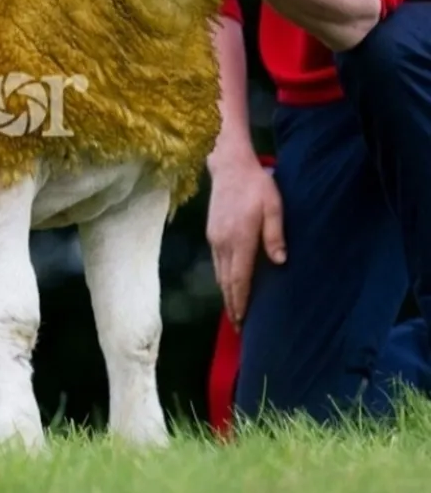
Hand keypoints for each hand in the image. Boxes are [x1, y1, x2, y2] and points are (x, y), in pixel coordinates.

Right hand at [206, 157, 285, 328]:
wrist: (229, 166)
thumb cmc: (257, 185)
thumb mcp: (274, 207)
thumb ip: (275, 235)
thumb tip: (280, 262)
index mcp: (240, 239)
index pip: (239, 278)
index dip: (241, 300)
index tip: (242, 319)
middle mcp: (223, 243)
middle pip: (226, 281)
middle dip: (232, 304)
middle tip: (239, 326)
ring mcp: (214, 238)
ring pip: (219, 273)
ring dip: (226, 293)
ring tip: (234, 310)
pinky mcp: (211, 233)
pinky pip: (217, 263)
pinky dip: (222, 278)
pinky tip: (228, 284)